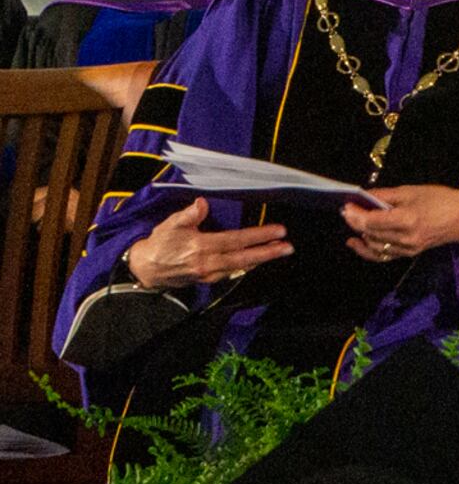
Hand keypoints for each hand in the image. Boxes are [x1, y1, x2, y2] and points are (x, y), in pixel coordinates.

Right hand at [123, 198, 289, 290]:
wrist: (145, 269)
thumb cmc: (160, 243)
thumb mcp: (170, 224)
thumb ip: (188, 214)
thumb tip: (202, 203)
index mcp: (200, 247)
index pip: (236, 240)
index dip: (258, 235)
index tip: (279, 231)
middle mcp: (207, 263)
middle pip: (244, 257)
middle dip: (268, 252)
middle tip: (288, 246)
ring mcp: (208, 274)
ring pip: (240, 266)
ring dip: (261, 259)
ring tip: (280, 251)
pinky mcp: (207, 280)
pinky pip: (231, 273)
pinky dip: (246, 266)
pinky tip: (257, 261)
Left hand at [342, 184, 458, 264]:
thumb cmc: (441, 200)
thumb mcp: (413, 191)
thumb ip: (386, 196)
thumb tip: (363, 196)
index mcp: (407, 219)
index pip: (372, 221)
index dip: (355, 214)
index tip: (346, 206)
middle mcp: (405, 238)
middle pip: (370, 233)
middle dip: (355, 222)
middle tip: (346, 211)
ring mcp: (407, 248)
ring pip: (373, 245)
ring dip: (360, 233)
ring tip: (353, 222)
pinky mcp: (408, 254)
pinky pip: (382, 255)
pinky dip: (367, 250)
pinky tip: (356, 242)